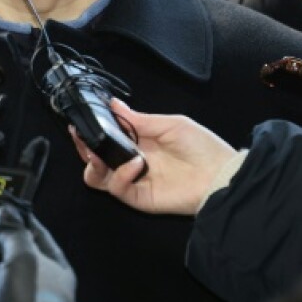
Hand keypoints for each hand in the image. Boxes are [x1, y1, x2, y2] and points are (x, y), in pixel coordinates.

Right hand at [75, 99, 238, 216]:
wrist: (221, 175)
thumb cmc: (201, 147)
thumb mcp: (169, 124)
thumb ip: (138, 119)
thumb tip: (114, 104)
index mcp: (138, 142)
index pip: (106, 138)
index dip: (91, 131)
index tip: (80, 121)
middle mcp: (131, 162)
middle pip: (95, 159)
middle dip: (84, 148)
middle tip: (81, 136)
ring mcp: (134, 181)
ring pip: (98, 177)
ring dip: (93, 163)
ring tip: (98, 153)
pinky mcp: (139, 197)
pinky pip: (117, 189)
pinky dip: (120, 175)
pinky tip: (136, 163)